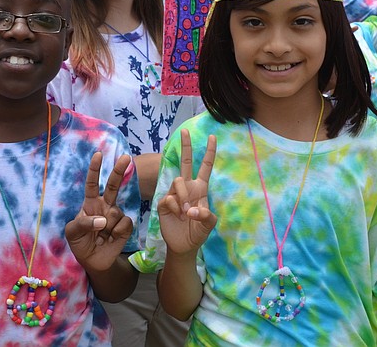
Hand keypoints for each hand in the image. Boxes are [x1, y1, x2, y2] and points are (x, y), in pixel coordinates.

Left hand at [65, 152, 134, 271]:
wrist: (93, 261)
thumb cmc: (81, 243)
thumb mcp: (72, 232)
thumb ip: (83, 223)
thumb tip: (102, 220)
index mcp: (90, 203)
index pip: (92, 183)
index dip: (95, 169)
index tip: (98, 155)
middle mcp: (105, 206)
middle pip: (113, 185)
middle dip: (119, 170)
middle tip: (125, 157)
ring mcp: (116, 215)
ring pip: (115, 212)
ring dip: (107, 225)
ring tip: (102, 235)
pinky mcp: (125, 226)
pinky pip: (124, 223)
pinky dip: (116, 232)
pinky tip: (111, 238)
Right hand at [157, 130, 216, 255]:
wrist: (183, 245)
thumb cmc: (197, 232)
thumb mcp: (208, 225)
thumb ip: (206, 216)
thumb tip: (192, 209)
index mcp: (200, 188)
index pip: (205, 167)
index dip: (209, 152)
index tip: (212, 137)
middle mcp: (187, 187)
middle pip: (185, 162)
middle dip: (186, 146)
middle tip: (185, 131)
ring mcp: (175, 194)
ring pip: (178, 182)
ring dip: (183, 196)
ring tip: (186, 213)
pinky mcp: (164, 202)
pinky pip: (169, 197)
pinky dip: (175, 208)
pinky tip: (177, 216)